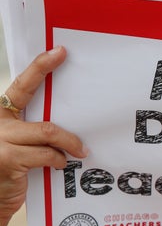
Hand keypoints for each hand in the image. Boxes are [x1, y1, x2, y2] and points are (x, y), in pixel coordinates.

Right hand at [0, 46, 86, 225]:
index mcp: (2, 115)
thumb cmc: (7, 172)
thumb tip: (69, 123)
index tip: (60, 52)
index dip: (41, 66)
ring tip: (80, 152)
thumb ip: (34, 131)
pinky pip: (47, 154)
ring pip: (48, 132)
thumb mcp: (18, 146)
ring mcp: (1, 140)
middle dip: (67, 128)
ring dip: (70, 144)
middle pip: (41, 114)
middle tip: (88, 128)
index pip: (22, 85)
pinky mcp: (8, 158)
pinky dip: (59, 160)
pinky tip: (61, 165)